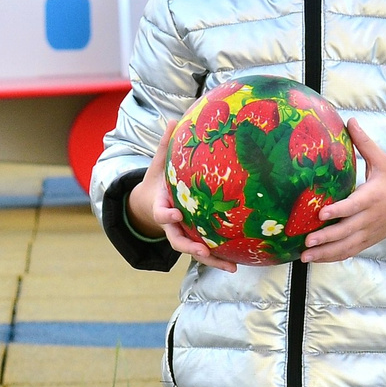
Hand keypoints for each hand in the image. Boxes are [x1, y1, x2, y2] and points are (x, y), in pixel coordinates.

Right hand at [127, 135, 247, 271]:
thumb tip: (173, 119)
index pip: (162, 213)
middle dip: (189, 246)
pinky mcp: (193, 239)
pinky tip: (237, 264)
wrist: (148, 204)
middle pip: (177, 240)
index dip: (167, 215)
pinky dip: (218, 259)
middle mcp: (171, 225)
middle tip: (202, 250)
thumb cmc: (157, 182)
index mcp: (161, 206)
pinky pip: (205, 251)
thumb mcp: (157, 165)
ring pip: (194, 251)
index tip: (175, 213)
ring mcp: (181, 234)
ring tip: (230, 266)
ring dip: (211, 260)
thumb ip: (164, 146)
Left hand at [300, 121, 385, 262]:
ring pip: (348, 246)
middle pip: (348, 231)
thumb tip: (350, 120)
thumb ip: (364, 143)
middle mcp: (371, 217)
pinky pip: (351, 252)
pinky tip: (316, 259)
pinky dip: (334, 257)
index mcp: (373, 196)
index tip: (320, 213)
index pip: (354, 205)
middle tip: (306, 241)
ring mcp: (370, 232)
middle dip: (327, 237)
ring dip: (326, 253)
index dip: (338, 210)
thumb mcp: (382, 160)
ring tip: (304, 256)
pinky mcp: (369, 240)